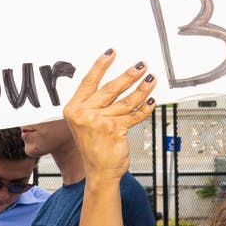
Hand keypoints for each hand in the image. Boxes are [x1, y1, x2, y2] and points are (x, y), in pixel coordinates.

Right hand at [63, 51, 155, 184]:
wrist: (99, 172)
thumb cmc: (94, 148)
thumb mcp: (85, 124)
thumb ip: (95, 105)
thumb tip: (118, 83)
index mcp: (74, 109)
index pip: (88, 81)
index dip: (101, 65)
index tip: (112, 53)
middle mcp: (83, 114)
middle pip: (110, 88)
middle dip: (128, 75)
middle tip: (141, 65)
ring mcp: (98, 122)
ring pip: (125, 101)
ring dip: (141, 89)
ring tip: (151, 79)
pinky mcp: (114, 130)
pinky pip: (134, 115)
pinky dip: (145, 108)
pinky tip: (152, 101)